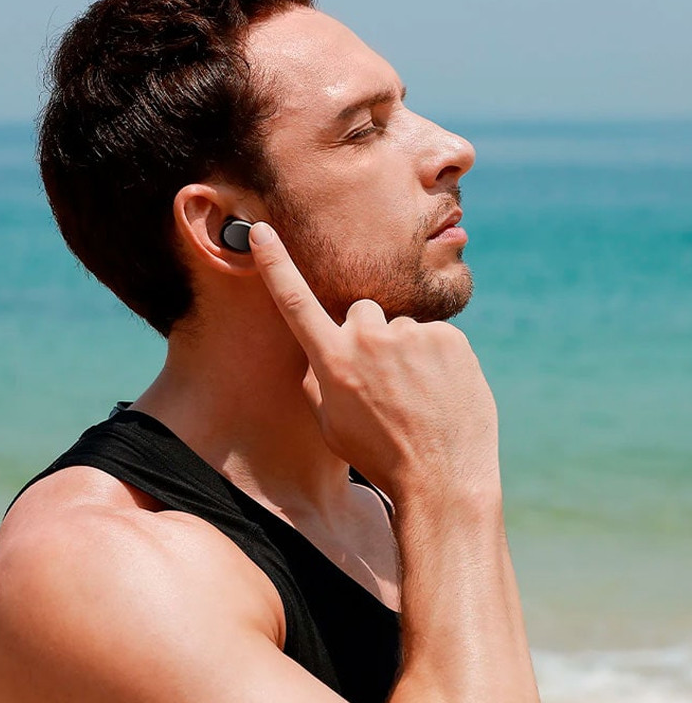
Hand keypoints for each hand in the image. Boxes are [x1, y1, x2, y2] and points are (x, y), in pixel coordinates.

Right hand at [249, 222, 499, 501]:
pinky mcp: (449, 337)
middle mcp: (367, 338)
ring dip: (408, 351)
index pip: (295, 301)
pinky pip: (436, 336)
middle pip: (362, 312)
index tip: (262, 231)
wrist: (442, 480)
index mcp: (332, 360)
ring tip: (419, 395)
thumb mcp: (331, 425)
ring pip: (403, 328)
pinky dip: (438, 359)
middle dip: (370, 335)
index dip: (275, 264)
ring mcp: (411, 335)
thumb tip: (319, 355)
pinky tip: (441, 391)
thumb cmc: (379, 457)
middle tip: (387, 380)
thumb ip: (320, 379)